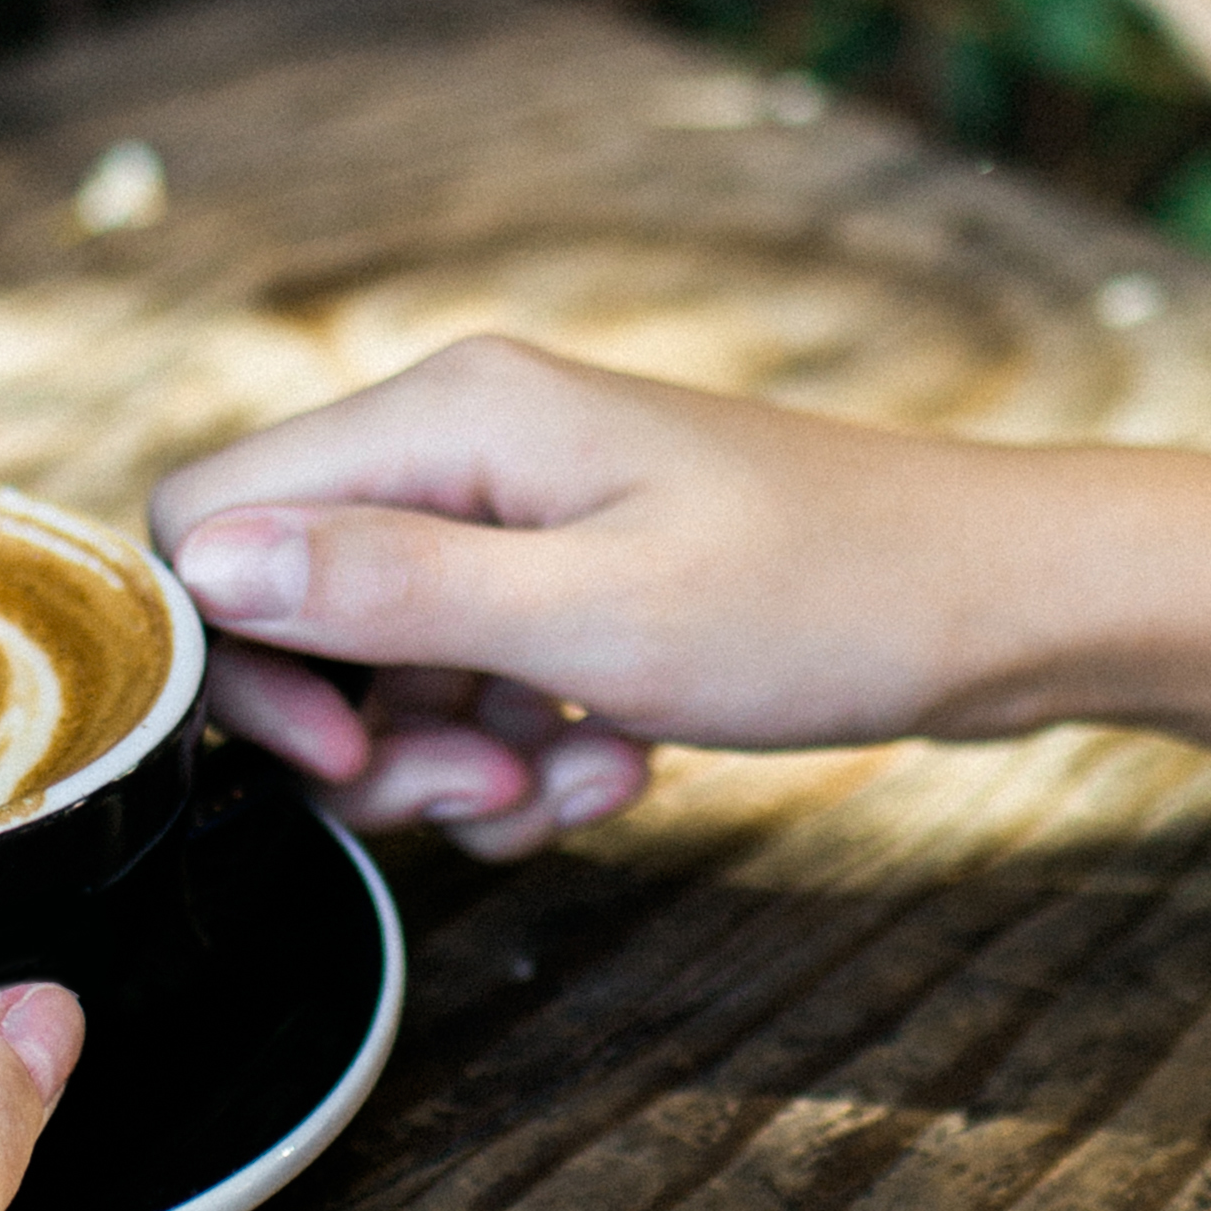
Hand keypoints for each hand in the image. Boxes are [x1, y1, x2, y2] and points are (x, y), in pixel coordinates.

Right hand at [151, 335, 1004, 858]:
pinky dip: (519, 756)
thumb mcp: (599, 615)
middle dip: (366, 734)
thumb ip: (392, 588)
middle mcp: (463, 450)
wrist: (1006, 606)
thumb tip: (205, 564)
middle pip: (291, 608)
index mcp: (450, 419)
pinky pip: (472, 691)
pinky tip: (618, 767)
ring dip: (455, 762)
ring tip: (583, 780)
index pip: (210, 517)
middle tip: (483, 791)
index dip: (239, 657)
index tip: (346, 750)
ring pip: (382, 670)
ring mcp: (516, 517)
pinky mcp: (566, 581)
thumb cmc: (834, 597)